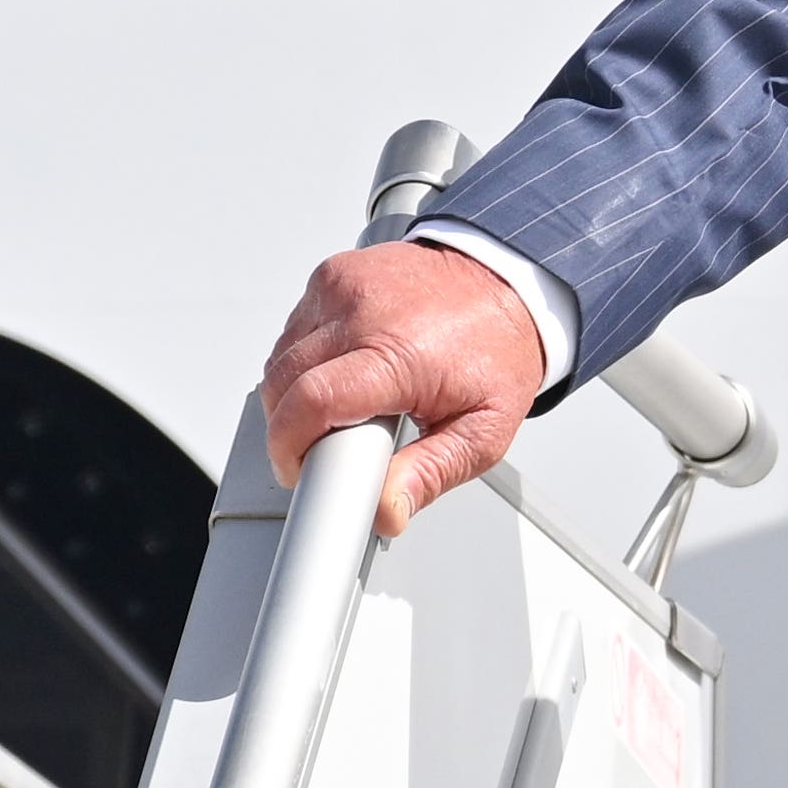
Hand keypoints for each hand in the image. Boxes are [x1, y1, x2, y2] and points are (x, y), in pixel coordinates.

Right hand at [258, 236, 551, 530]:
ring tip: (352, 405)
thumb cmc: (497, 351)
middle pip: (283, 384)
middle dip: (292, 430)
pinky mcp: (330, 275)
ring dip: (298, 395)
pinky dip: (306, 359)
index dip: (290, 448)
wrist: (506, 284)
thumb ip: (431, 475)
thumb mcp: (483, 431)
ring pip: (281, 359)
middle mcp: (362, 311)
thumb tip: (386, 512)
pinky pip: (294, 331)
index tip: (302, 474)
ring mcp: (341, 286)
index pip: (312, 402)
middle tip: (334, 448)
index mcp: (400, 353)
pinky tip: (345, 367)